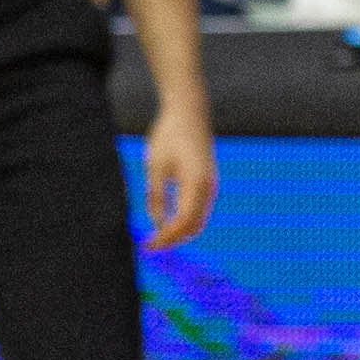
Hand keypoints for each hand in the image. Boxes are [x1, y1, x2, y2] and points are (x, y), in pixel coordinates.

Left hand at [143, 92, 217, 249]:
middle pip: (194, 225)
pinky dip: (185, 221)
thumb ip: (156, 197)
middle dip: (173, 239)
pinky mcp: (208, 183)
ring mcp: (211, 186)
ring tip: (157, 237)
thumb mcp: (155, 166)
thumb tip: (157, 224)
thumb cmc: (169, 136)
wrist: (189, 113)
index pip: (183, 221)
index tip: (148, 245)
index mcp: (196, 183)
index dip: (166, 237)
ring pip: (198, 220)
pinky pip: (199, 210)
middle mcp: (208, 188)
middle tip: (150, 246)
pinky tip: (168, 222)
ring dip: (179, 232)